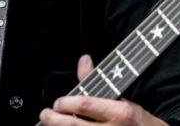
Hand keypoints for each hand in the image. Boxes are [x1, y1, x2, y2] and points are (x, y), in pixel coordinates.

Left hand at [38, 55, 167, 124]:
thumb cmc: (134, 120)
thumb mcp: (121, 98)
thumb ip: (97, 81)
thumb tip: (84, 60)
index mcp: (121, 112)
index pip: (85, 105)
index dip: (66, 103)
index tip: (57, 103)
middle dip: (54, 120)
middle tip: (45, 114)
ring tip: (48, 124)